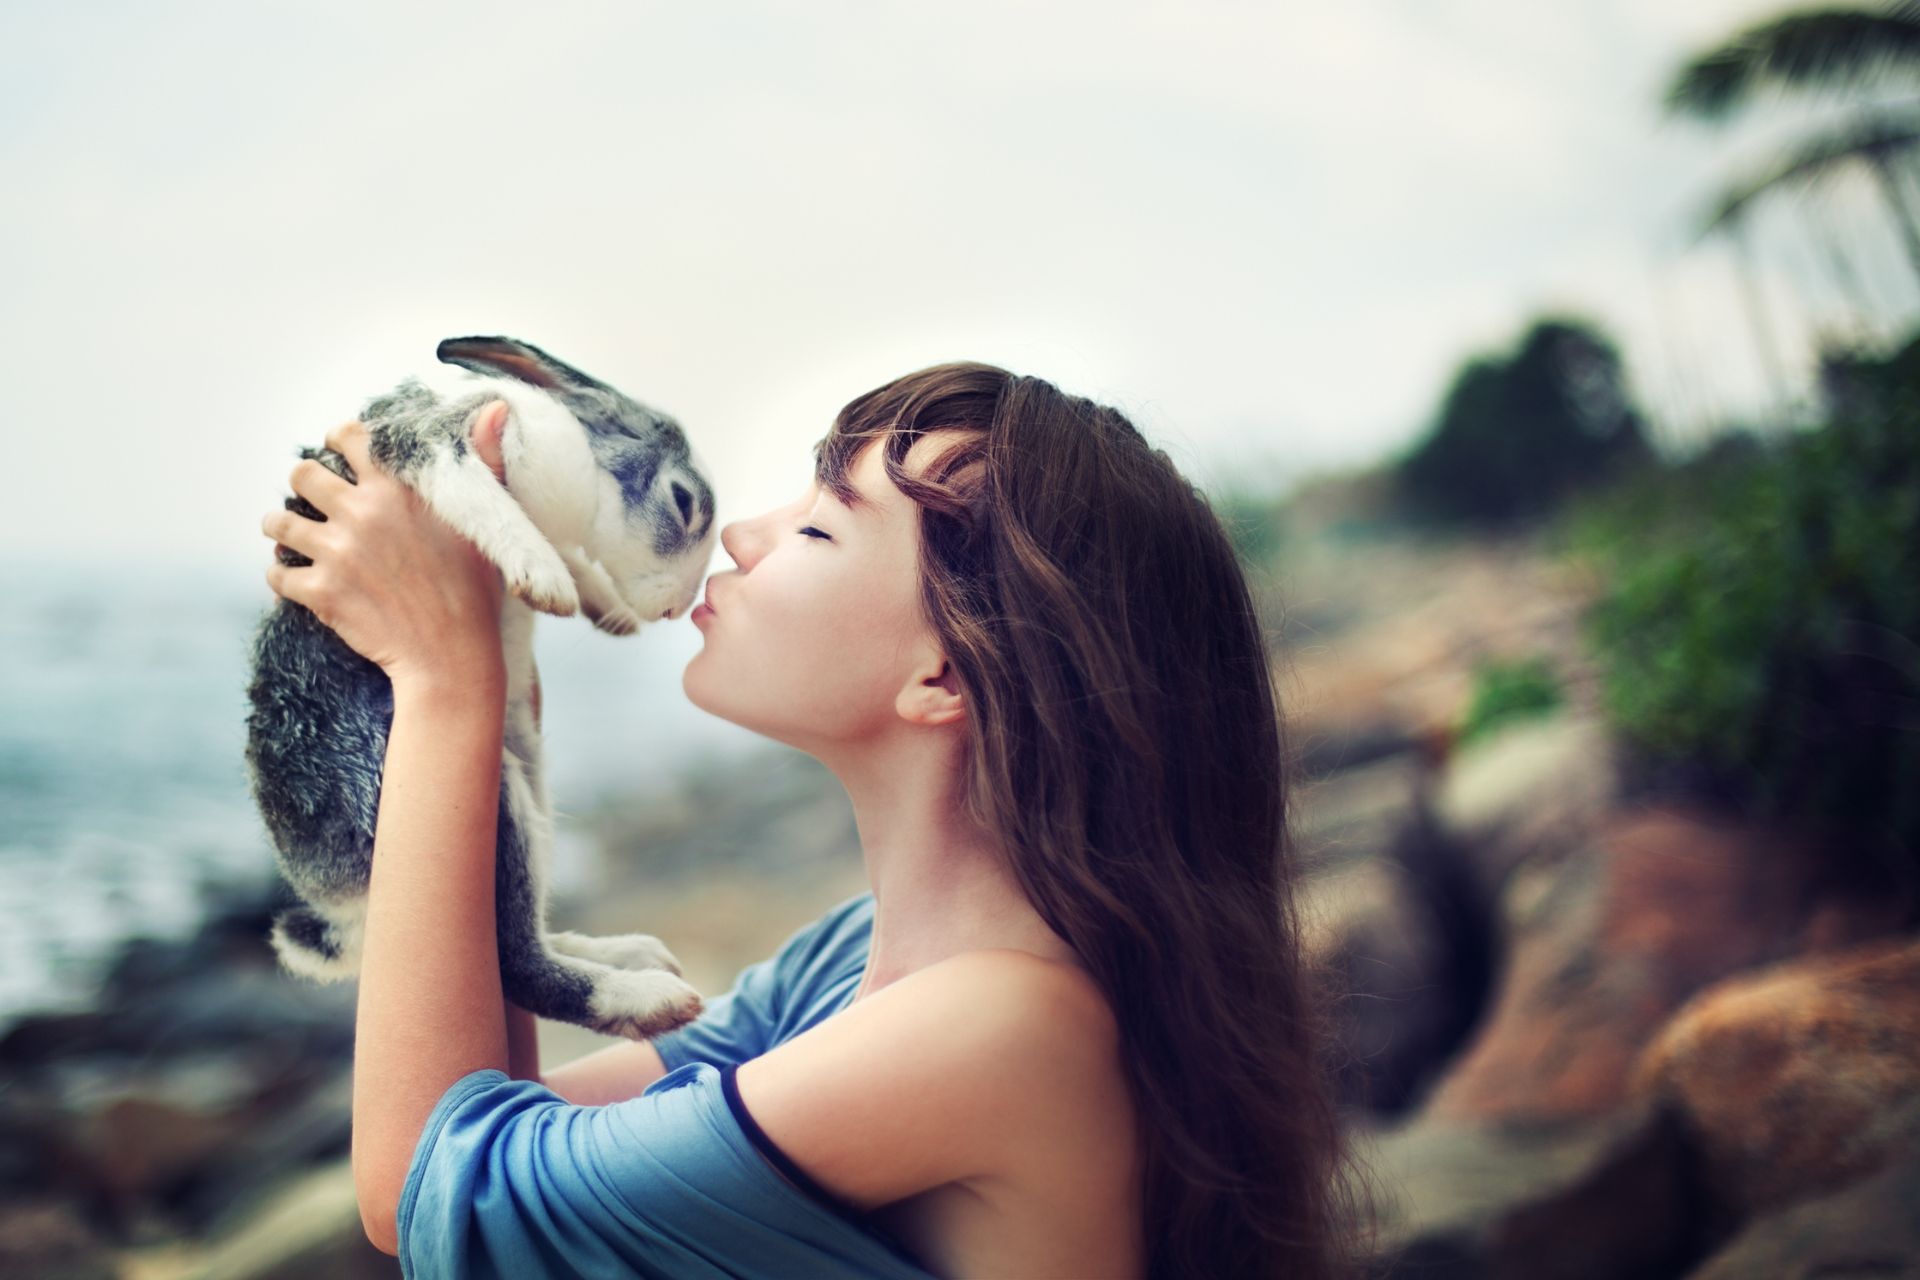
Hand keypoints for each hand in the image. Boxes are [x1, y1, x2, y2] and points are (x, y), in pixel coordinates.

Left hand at [262, 403, 513, 688]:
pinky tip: (295, 578)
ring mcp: (336, 552)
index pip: (350, 438)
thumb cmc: (477, 590)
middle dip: (304, 482)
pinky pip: (276, 573)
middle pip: (301, 473)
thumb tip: (496, 407)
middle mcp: (361, 513)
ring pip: (277, 521)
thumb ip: (485, 458)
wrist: (453, 658)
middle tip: (313, 497)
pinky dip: (281, 575)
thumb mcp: (486, 519)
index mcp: (399, 489)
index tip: (337, 449)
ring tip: (292, 535)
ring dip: (281, 526)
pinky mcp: (319, 592)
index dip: (338, 439)